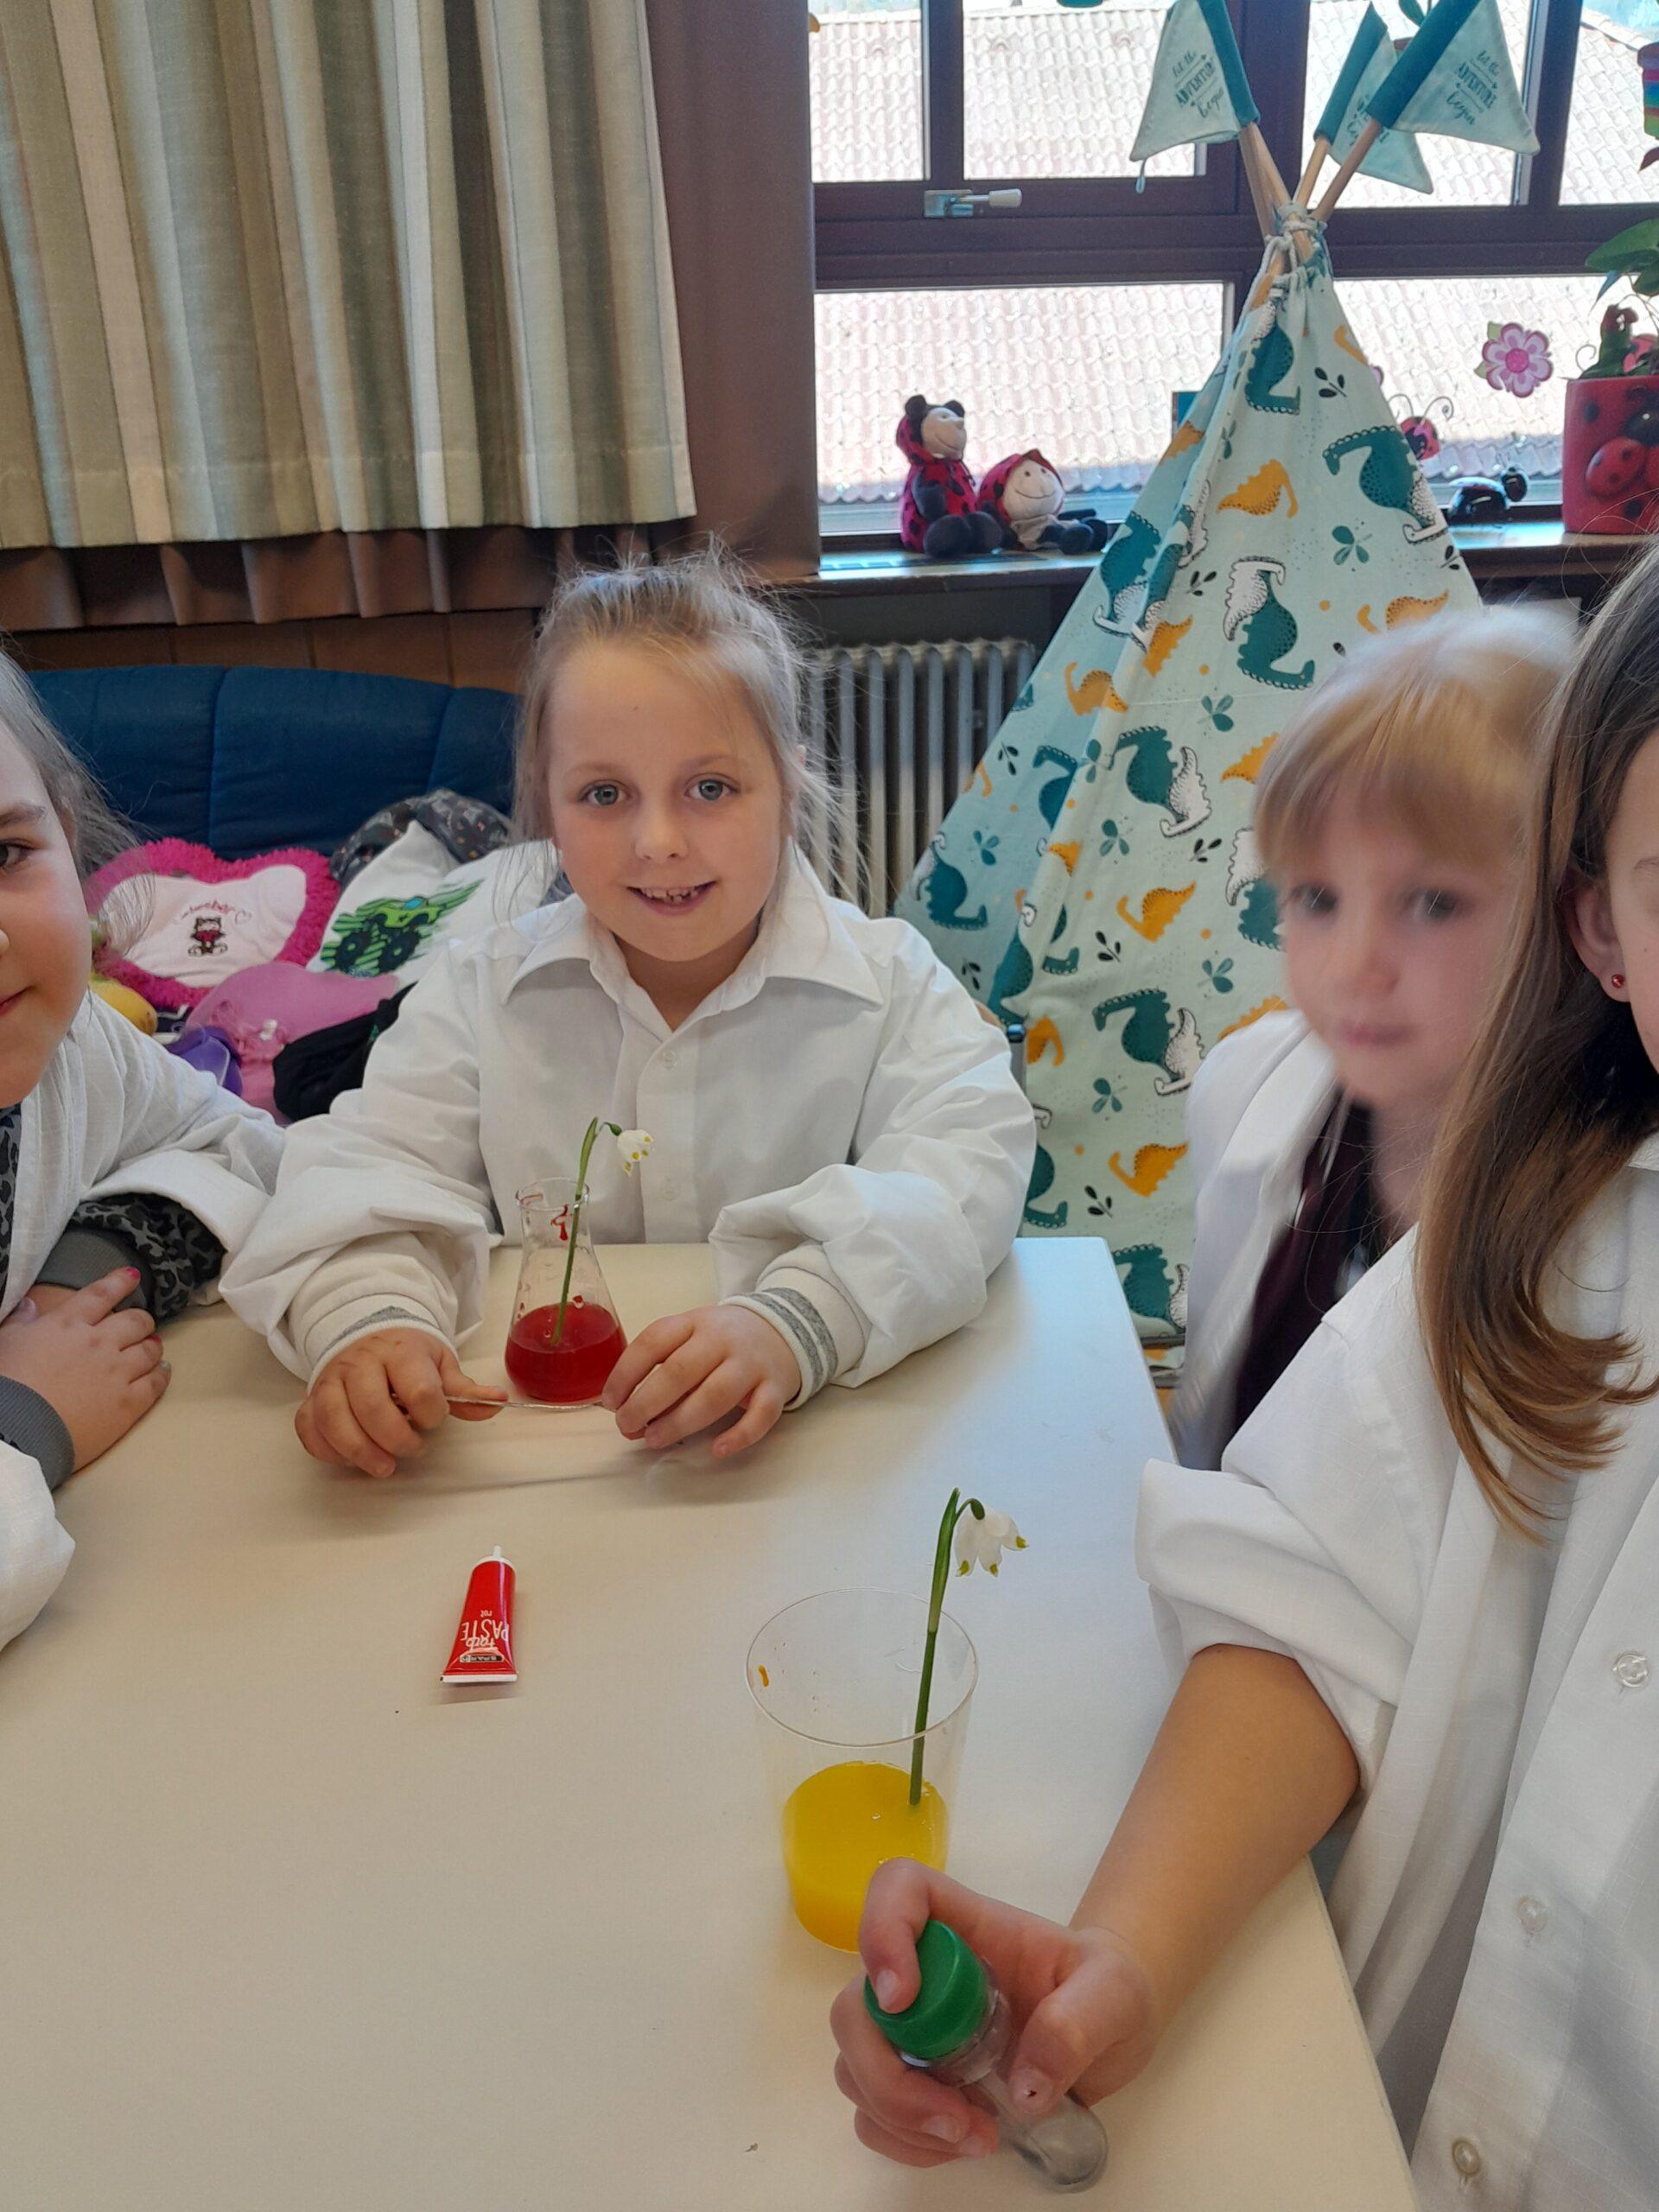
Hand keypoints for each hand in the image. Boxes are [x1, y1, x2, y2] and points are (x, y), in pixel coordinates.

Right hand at [0, 1268, 167, 1471]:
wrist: (17, 1431)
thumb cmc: (6, 1386)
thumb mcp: (5, 1343)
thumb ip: (21, 1321)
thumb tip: (30, 1304)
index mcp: (67, 1324)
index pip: (102, 1293)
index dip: (120, 1281)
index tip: (133, 1276)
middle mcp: (99, 1342)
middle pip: (135, 1320)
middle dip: (141, 1320)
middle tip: (141, 1325)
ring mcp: (117, 1372)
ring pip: (150, 1349)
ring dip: (153, 1345)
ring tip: (153, 1345)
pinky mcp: (128, 1403)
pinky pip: (155, 1383)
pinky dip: (162, 1374)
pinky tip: (163, 1371)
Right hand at [297, 1329, 505, 1478]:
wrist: (369, 1333)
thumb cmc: (409, 1356)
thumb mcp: (441, 1364)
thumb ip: (465, 1390)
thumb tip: (499, 1401)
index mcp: (399, 1351)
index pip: (417, 1388)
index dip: (431, 1413)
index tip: (435, 1418)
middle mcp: (360, 1362)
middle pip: (371, 1406)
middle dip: (395, 1438)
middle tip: (412, 1450)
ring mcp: (330, 1380)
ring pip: (333, 1418)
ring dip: (359, 1451)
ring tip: (383, 1467)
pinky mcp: (311, 1399)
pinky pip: (309, 1428)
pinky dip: (327, 1451)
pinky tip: (350, 1459)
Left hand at [600, 1304, 799, 1456]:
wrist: (780, 1332)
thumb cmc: (721, 1343)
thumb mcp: (691, 1342)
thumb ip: (663, 1375)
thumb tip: (629, 1418)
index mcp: (694, 1323)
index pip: (653, 1342)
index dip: (626, 1373)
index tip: (610, 1401)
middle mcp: (722, 1339)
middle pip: (680, 1371)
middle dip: (647, 1403)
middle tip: (627, 1426)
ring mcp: (752, 1363)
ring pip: (716, 1395)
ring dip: (680, 1421)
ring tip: (654, 1440)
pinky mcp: (776, 1388)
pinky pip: (762, 1415)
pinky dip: (739, 1435)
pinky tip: (717, 1450)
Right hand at [829, 1860, 1158, 2169]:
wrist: (1108, 2032)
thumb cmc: (1108, 1990)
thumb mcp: (1115, 1996)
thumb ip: (1078, 2025)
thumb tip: (1025, 2087)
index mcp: (967, 1926)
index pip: (899, 1889)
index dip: (881, 1931)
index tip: (904, 1999)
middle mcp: (925, 1972)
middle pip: (857, 2004)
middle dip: (887, 2074)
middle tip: (956, 2117)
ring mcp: (914, 2029)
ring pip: (855, 2064)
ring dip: (900, 2116)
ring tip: (978, 2137)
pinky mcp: (917, 2079)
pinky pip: (874, 2114)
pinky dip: (906, 2141)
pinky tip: (960, 2144)